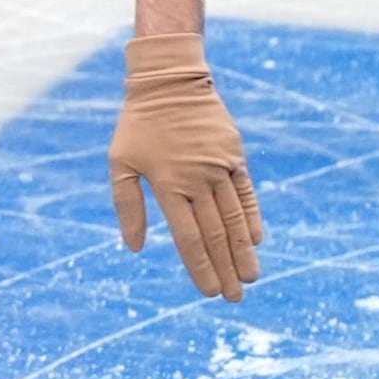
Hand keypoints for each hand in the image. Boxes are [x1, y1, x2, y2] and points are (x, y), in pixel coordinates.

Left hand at [108, 32, 267, 299]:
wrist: (170, 81)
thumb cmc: (139, 125)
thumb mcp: (120, 162)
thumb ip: (128, 205)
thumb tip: (134, 248)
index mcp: (168, 185)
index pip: (188, 237)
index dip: (200, 267)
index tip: (209, 292)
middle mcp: (197, 179)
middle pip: (215, 234)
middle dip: (225, 269)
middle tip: (235, 298)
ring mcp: (219, 167)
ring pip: (235, 218)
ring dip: (244, 251)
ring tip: (251, 278)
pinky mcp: (234, 156)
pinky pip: (246, 193)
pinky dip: (252, 217)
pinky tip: (257, 240)